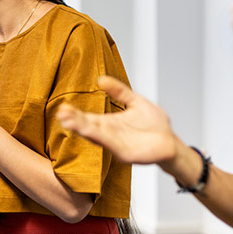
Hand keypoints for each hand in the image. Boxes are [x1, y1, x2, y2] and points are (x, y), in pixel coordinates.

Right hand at [56, 76, 178, 165]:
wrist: (171, 142)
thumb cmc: (154, 124)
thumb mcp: (135, 102)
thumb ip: (120, 91)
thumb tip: (101, 79)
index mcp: (110, 123)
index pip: (88, 118)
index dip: (76, 114)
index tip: (63, 108)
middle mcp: (110, 134)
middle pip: (89, 127)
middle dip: (75, 121)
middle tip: (61, 114)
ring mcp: (116, 145)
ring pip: (96, 136)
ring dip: (83, 130)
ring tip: (68, 122)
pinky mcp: (126, 154)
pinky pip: (111, 145)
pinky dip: (101, 138)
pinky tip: (91, 132)